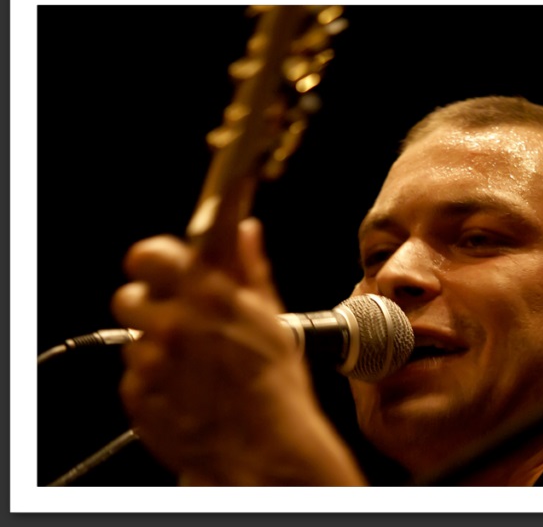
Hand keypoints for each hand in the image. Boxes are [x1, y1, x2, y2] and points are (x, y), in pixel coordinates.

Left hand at [111, 217, 365, 485]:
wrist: (266, 448)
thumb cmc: (275, 385)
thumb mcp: (272, 319)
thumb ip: (251, 269)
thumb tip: (246, 230)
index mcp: (208, 295)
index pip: (150, 253)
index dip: (155, 259)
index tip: (160, 264)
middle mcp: (173, 322)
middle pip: (130, 295)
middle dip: (150, 304)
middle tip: (177, 320)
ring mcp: (152, 360)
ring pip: (133, 338)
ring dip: (155, 346)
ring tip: (191, 365)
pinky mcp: (137, 394)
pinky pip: (133, 376)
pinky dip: (153, 381)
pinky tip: (185, 389)